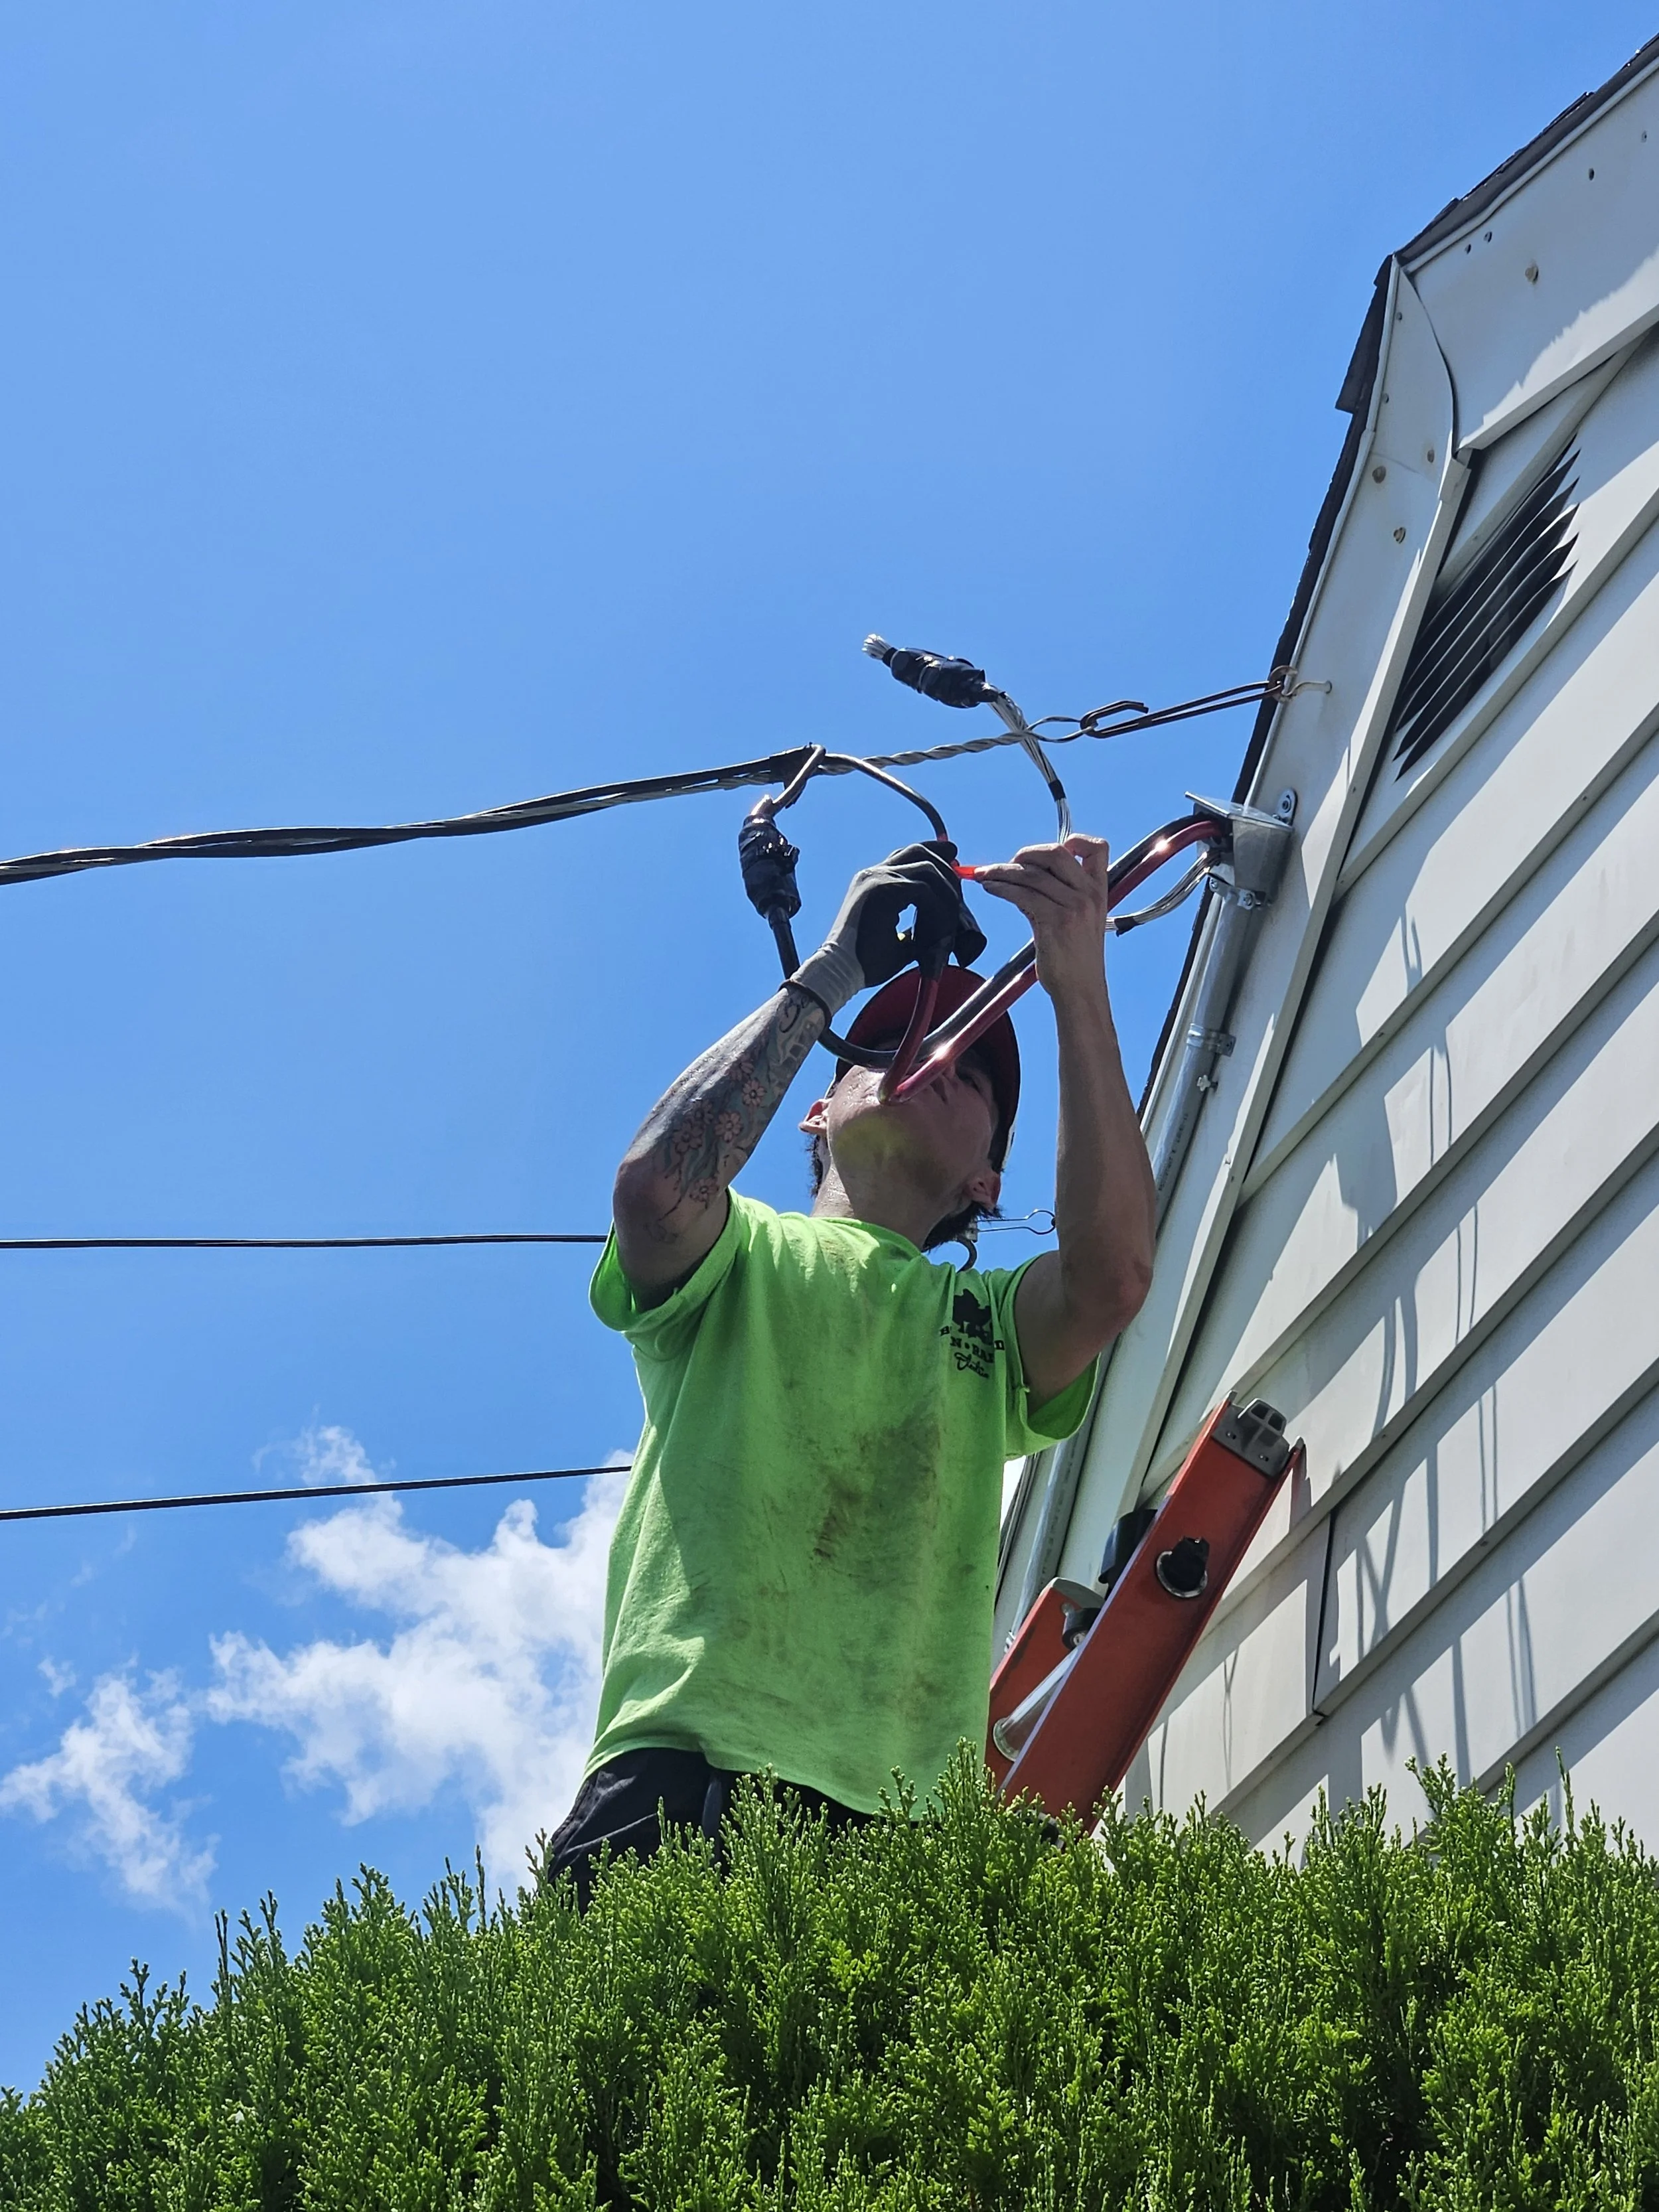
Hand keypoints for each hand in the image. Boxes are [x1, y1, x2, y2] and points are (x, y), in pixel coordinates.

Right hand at [791, 842, 985, 1016]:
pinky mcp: (883, 890)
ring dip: (947, 892)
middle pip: (920, 852)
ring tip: (951, 920)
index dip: (934, 854)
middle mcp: (873, 873)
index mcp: (873, 881)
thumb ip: (918, 926)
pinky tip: (940, 929)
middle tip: (960, 895)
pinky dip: (938, 909)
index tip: (954, 861)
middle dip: (947, 868)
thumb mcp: (899, 939)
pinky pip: (924, 890)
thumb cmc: (865, 962)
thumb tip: (943, 927)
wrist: (839, 972)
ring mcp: (877, 879)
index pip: (908, 855)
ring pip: (928, 869)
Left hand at [973, 834, 1110, 1002]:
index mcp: (1099, 890)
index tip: (1051, 850)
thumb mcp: (1073, 921)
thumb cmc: (1075, 959)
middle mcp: (1089, 894)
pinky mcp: (1056, 921)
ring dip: (1003, 871)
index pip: (1097, 849)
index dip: (1075, 841)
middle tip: (1010, 862)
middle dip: (1027, 853)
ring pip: (1032, 874)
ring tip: (985, 875)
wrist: (1081, 990)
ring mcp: (1074, 906)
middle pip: (1057, 853)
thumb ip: (1052, 897)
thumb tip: (1019, 880)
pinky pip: (1022, 894)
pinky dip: (1001, 887)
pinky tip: (990, 887)